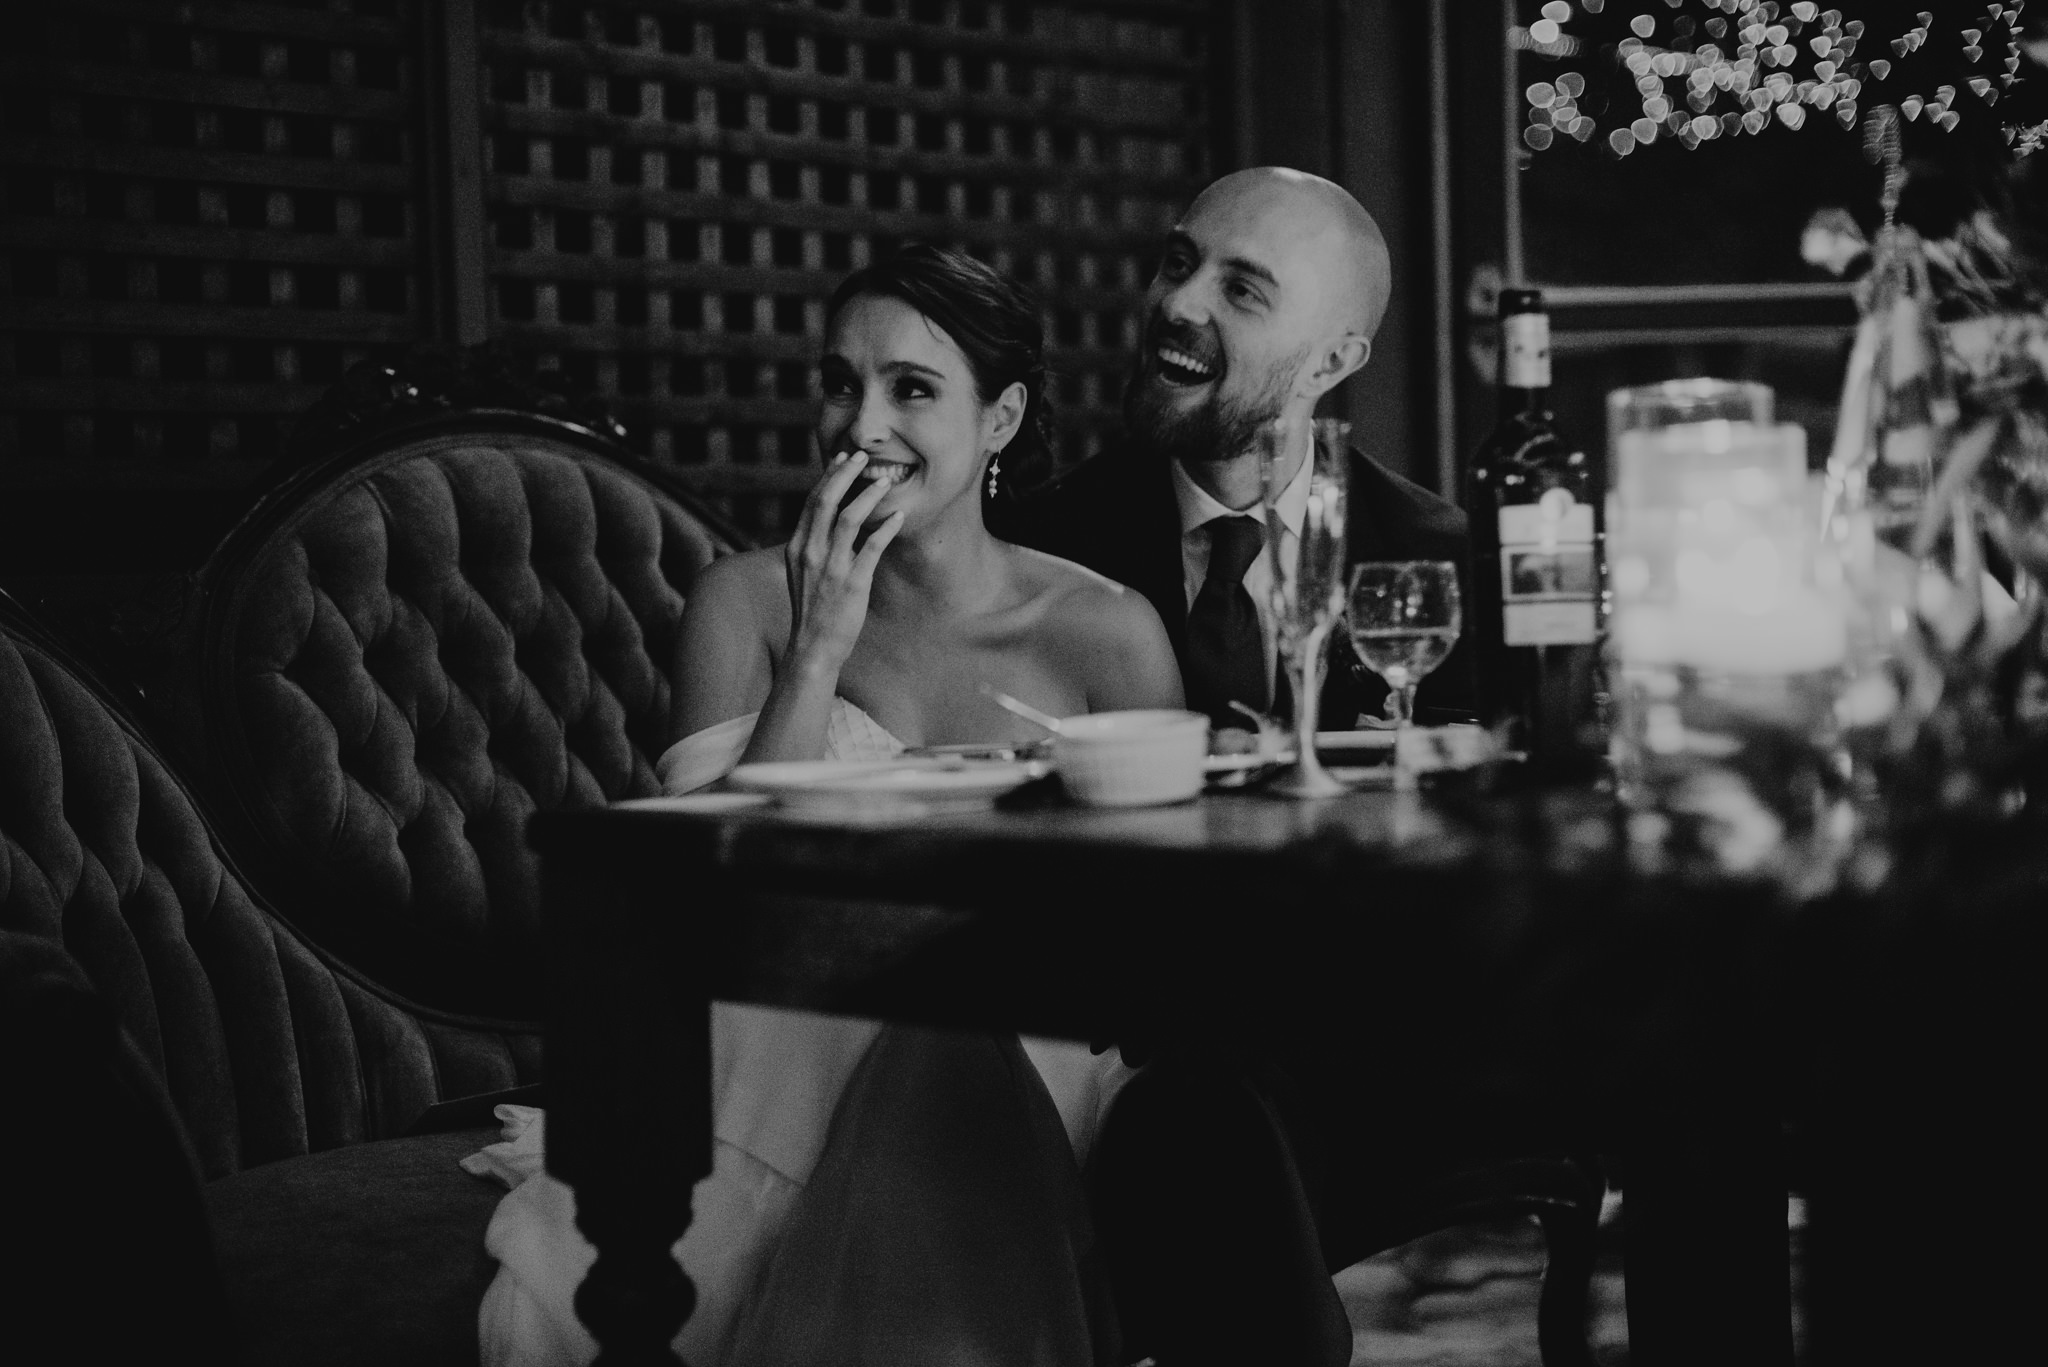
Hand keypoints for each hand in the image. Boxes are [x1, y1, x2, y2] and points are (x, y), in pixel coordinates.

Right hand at [783, 451, 905, 673]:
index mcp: (797, 547)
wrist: (812, 647)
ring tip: (885, 481)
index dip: (828, 476)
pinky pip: (871, 548)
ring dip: (868, 495)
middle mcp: (810, 553)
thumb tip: (832, 519)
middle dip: (845, 474)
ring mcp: (830, 568)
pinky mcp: (852, 584)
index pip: (811, 501)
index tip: (843, 458)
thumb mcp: (803, 572)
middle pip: (825, 501)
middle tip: (863, 456)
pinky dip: (886, 528)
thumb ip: (814, 545)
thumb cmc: (813, 609)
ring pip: (848, 519)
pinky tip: (898, 517)